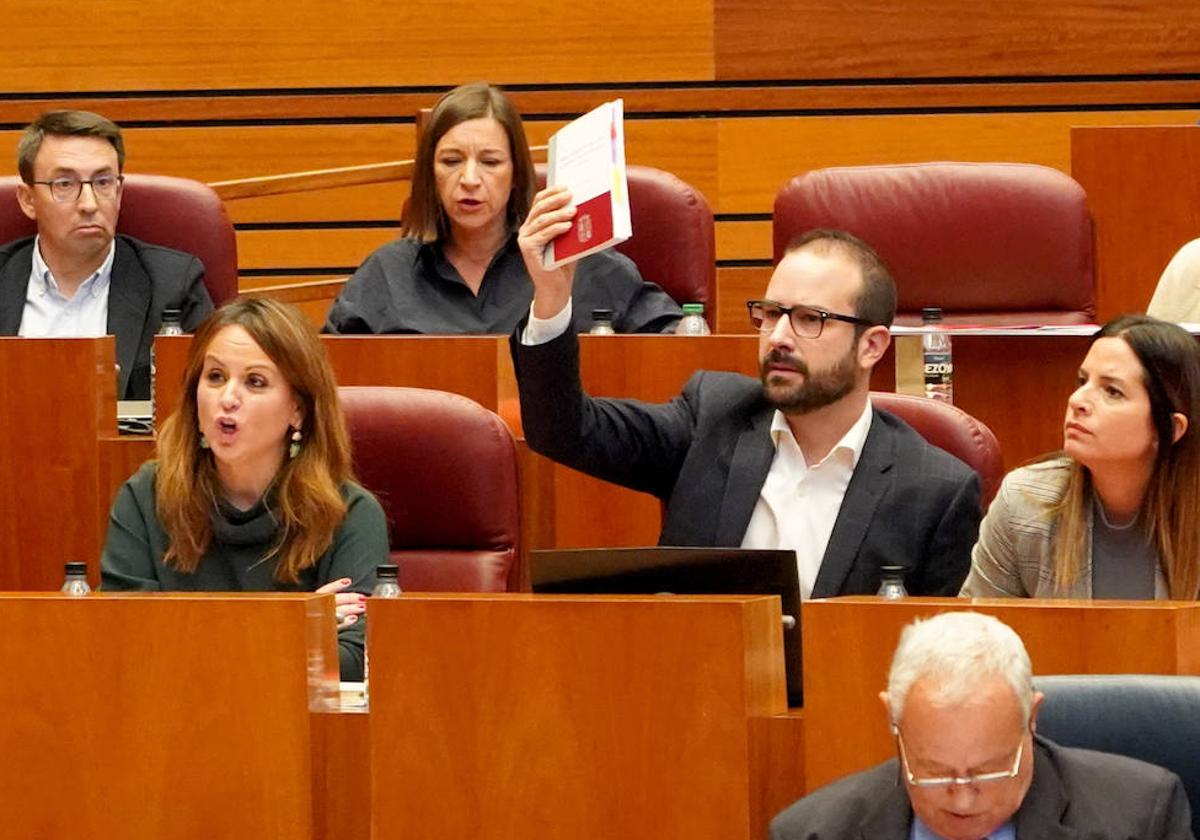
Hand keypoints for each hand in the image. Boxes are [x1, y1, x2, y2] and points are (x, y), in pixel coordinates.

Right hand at [316, 577, 366, 628]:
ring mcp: (319, 621)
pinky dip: (345, 622)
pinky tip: (354, 618)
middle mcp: (315, 610)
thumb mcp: (320, 607)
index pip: (324, 590)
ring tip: (363, 607)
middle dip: (349, 598)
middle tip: (363, 598)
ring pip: (336, 612)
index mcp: (313, 601)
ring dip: (351, 609)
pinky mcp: (323, 632)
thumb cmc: (313, 622)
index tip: (349, 581)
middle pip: (333, 601)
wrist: (303, 638)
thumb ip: (332, 601)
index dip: (336, 585)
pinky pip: (335, 626)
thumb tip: (354, 594)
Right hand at [518, 185, 577, 318]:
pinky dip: (555, 229)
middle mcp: (526, 230)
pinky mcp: (528, 250)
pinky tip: (567, 226)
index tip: (565, 187)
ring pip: (541, 220)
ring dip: (558, 214)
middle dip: (555, 199)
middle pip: (539, 208)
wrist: (556, 288)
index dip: (551, 192)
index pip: (539, 202)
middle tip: (570, 194)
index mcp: (534, 224)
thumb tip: (582, 206)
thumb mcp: (569, 239)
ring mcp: (525, 240)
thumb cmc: (563, 264)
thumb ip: (570, 224)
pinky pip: (542, 235)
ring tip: (573, 210)